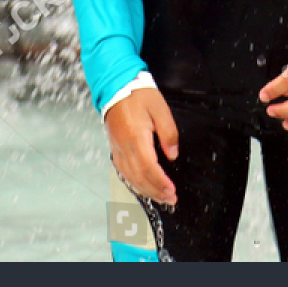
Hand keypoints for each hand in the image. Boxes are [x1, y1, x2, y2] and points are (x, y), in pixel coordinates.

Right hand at [105, 88, 178, 206]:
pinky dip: (134, 183)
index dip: (160, 182)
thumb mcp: (160, 109)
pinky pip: (123, 171)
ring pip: (130, 177)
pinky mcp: (115, 148)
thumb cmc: (139, 95)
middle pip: (139, 177)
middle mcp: (124, 146)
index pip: (148, 167)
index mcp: (136, 137)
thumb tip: (172, 155)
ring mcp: (117, 148)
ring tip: (161, 197)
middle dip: (156, 191)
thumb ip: (169, 133)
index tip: (172, 190)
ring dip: (146, 190)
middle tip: (170, 198)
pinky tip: (144, 187)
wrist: (117, 87)